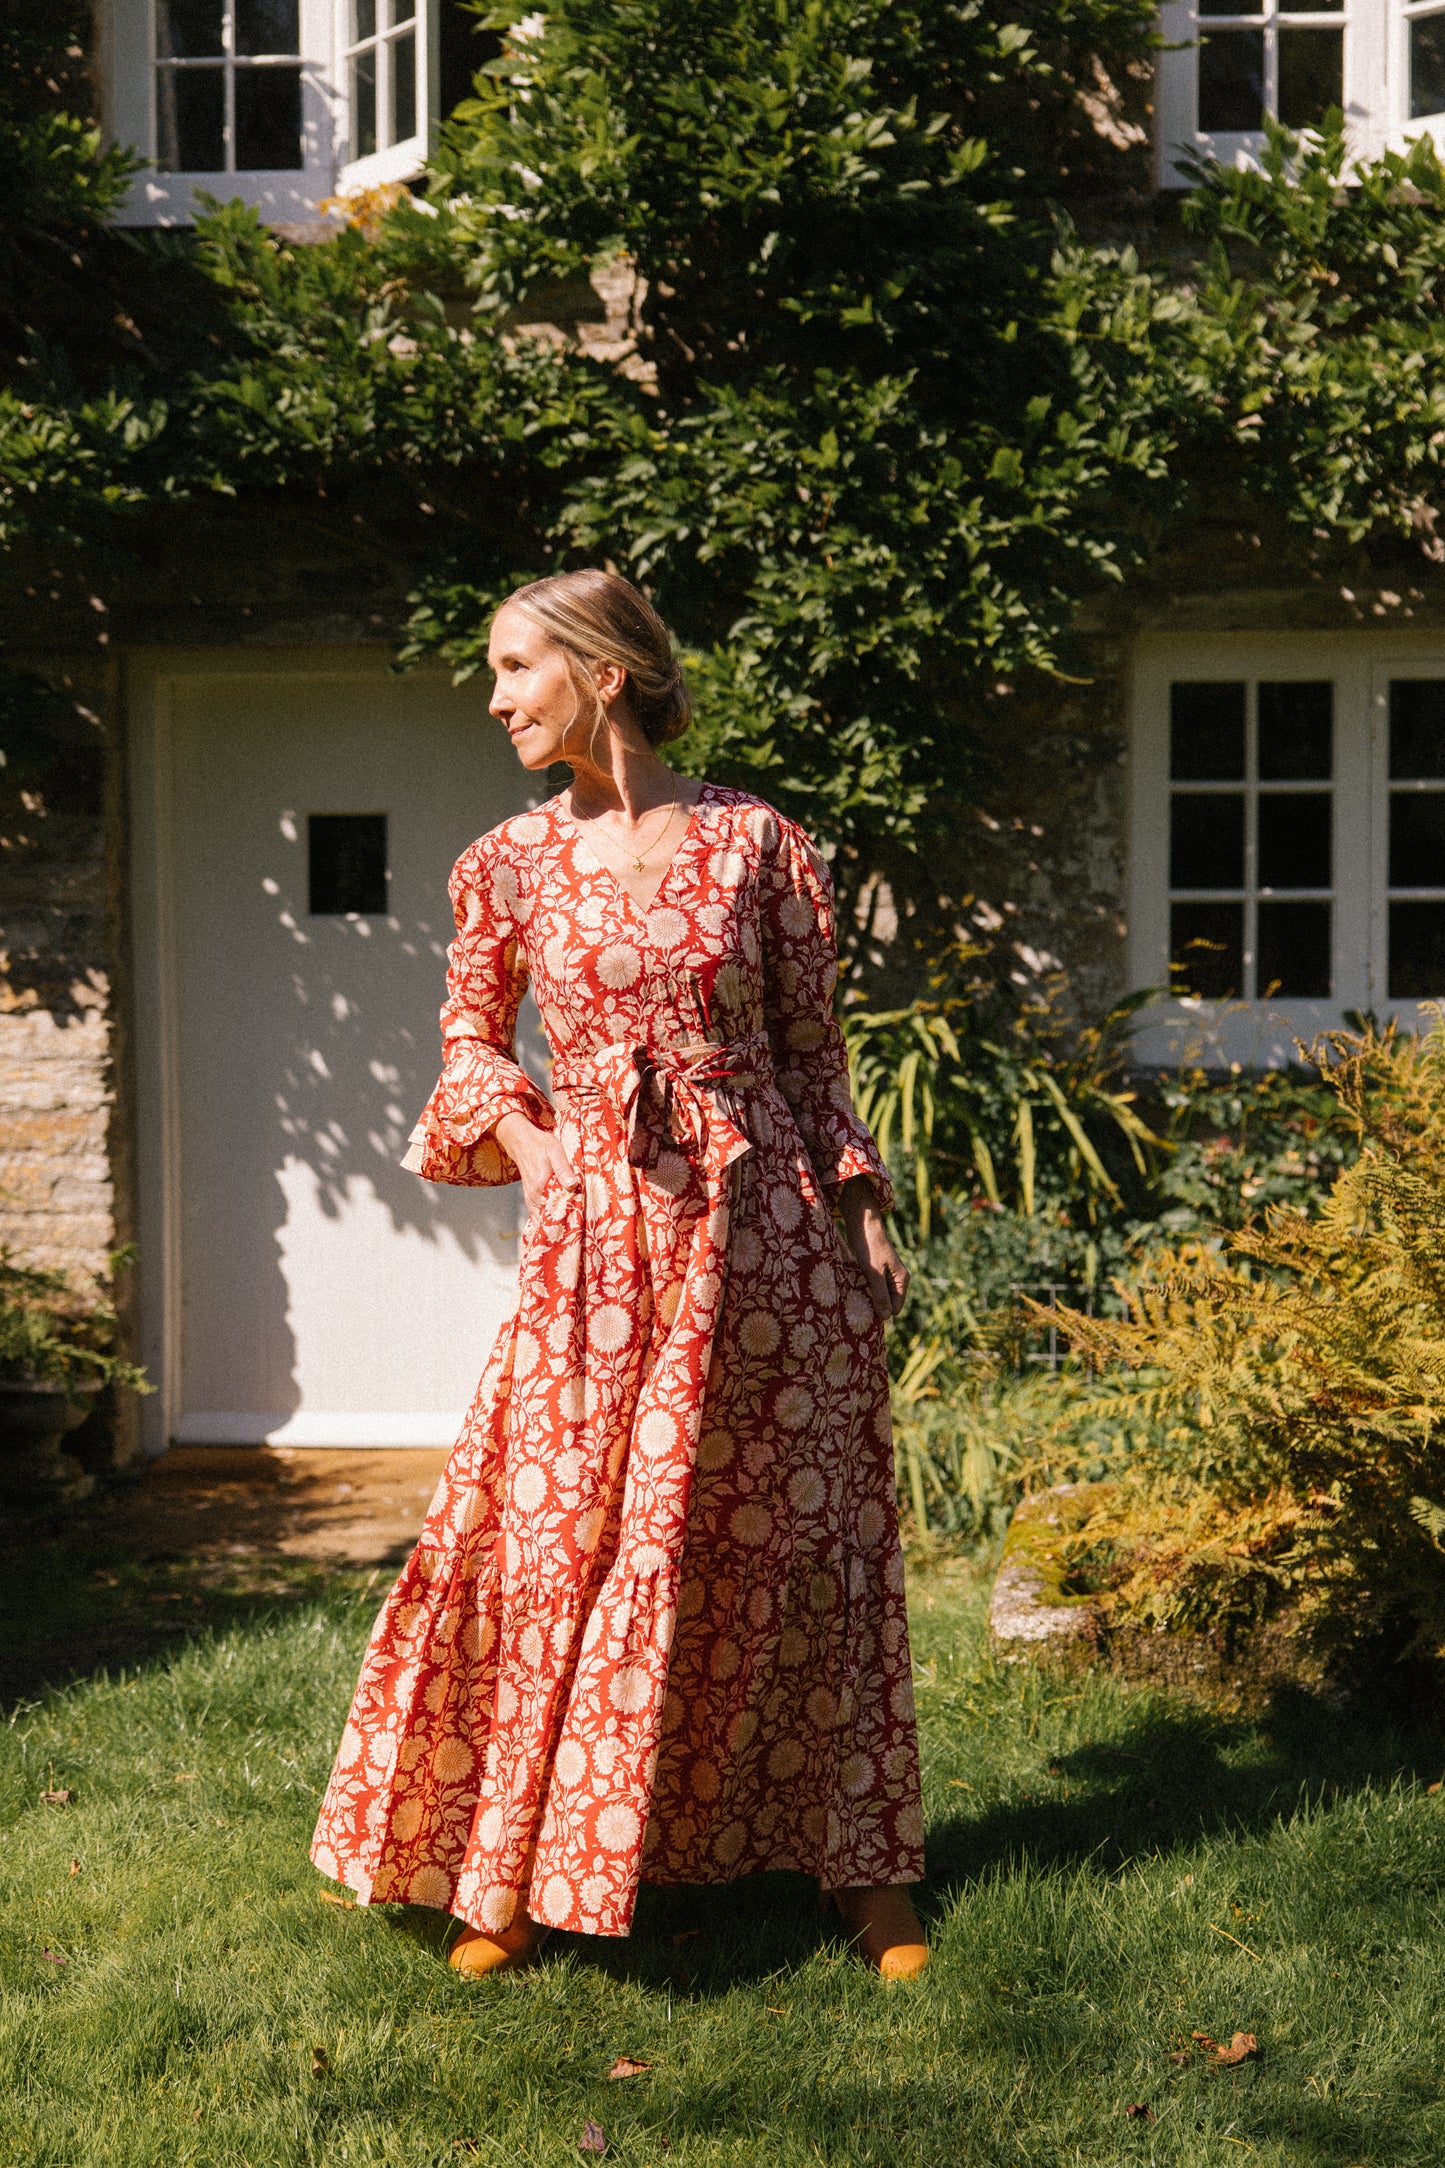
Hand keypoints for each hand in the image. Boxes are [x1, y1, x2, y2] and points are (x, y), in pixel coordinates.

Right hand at [495, 1111, 580, 1218]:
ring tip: (570, 1222)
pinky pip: (539, 1214)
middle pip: (550, 1217)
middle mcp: (533, 1195)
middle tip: (578, 1223)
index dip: (568, 1216)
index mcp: (540, 1186)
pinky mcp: (530, 1197)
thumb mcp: (555, 1151)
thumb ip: (563, 1169)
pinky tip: (559, 1216)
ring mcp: (530, 1198)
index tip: (580, 1219)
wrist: (521, 1142)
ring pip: (543, 1217)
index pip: (556, 1210)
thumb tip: (573, 1185)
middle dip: (564, 1222)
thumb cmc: (539, 1144)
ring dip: (556, 1220)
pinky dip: (548, 1217)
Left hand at [839, 1176, 908, 1322]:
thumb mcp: (874, 1273)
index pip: (895, 1308)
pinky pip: (871, 1286)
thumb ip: (880, 1295)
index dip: (882, 1312)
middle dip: (874, 1305)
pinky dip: (863, 1288)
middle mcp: (896, 1279)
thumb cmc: (869, 1247)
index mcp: (901, 1280)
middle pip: (887, 1302)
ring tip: (854, 1296)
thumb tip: (887, 1318)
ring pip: (878, 1295)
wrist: (862, 1223)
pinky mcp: (875, 1270)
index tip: (865, 1313)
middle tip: (857, 1306)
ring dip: (867, 1297)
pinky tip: (853, 1288)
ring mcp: (886, 1275)